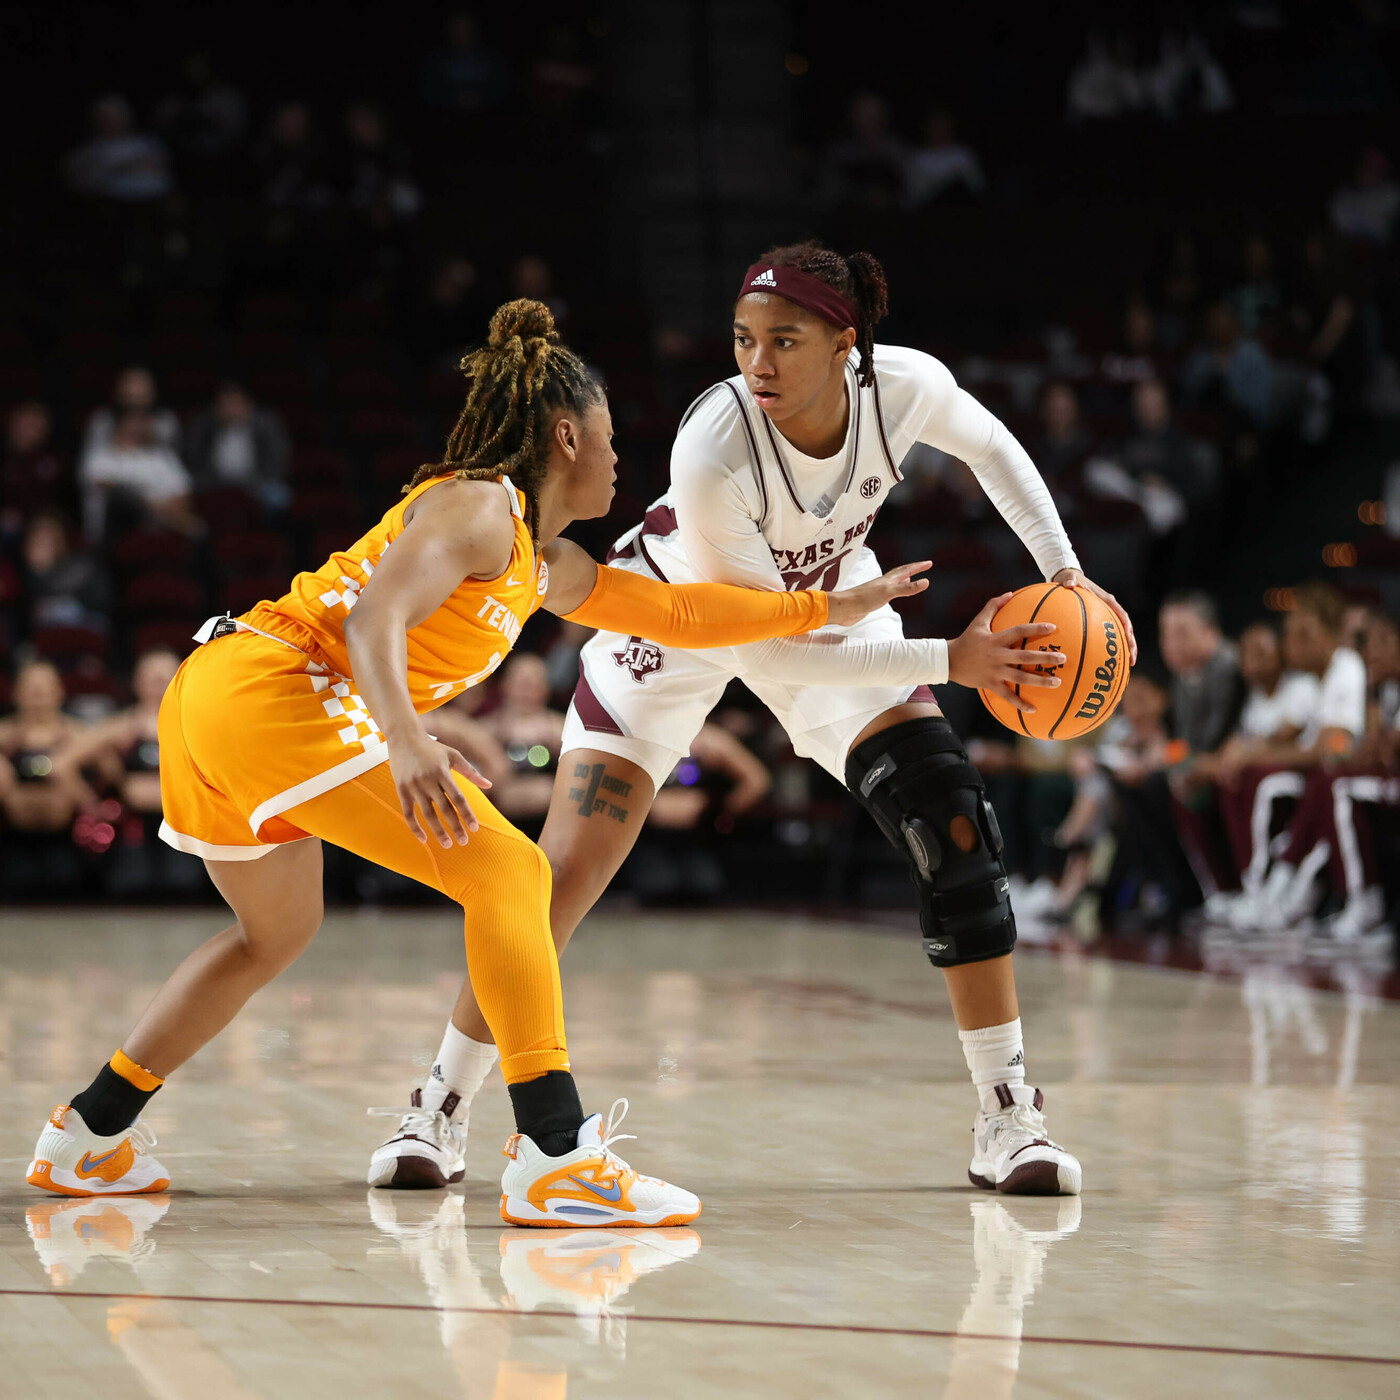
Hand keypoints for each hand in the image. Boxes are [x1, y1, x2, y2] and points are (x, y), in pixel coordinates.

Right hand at [389, 735, 491, 847]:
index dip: (466, 814)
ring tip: (448, 844)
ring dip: (438, 831)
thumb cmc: (432, 748)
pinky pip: (408, 813)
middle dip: (455, 826)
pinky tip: (424, 839)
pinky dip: (415, 827)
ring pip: (427, 813)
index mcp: (443, 772)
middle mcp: (428, 780)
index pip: (458, 797)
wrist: (404, 738)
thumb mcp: (454, 755)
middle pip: (444, 808)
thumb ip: (471, 771)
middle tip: (464, 842)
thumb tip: (490, 785)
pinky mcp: (401, 789)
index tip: (475, 828)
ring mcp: (413, 786)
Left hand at [826, 561, 929, 626]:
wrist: (844, 608)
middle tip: (923, 566)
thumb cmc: (864, 599)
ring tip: (909, 578)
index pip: (906, 570)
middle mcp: (883, 584)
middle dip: (912, 570)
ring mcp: (877, 592)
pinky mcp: (872, 601)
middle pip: (900, 573)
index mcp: (887, 580)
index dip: (918, 567)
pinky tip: (892, 594)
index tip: (929, 563)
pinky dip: (894, 591)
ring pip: (894, 583)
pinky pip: (888, 594)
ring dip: (903, 580)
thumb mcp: (889, 592)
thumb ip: (907, 588)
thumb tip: (926, 582)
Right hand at [947, 591, 1066, 712]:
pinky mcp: (990, 684)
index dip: (1036, 628)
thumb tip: (1010, 594)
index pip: (1019, 631)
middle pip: (1024, 657)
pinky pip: (1007, 696)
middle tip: (1063, 658)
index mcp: (995, 639)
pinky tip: (1034, 709)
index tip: (1053, 627)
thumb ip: (993, 606)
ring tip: (1057, 682)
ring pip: (1020, 678)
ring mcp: (994, 671)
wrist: (948, 661)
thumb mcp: (978, 621)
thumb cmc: (966, 640)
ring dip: (1039, 681)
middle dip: (1044, 658)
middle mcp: (997, 656)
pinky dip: (1020, 704)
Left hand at [1051, 568, 1136, 665]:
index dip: (1127, 628)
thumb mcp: (1068, 579)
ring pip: (1119, 635)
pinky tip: (1101, 663)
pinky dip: (1106, 649)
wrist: (1066, 579)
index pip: (1122, 615)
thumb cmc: (1068, 580)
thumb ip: (1069, 580)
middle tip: (1132, 661)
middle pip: (1126, 629)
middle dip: (1130, 645)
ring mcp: (1105, 616)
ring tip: (1125, 666)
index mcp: (1107, 600)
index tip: (1129, 640)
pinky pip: (1105, 637)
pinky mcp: (1098, 622)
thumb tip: (1068, 583)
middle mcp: (1110, 609)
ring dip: (1123, 649)